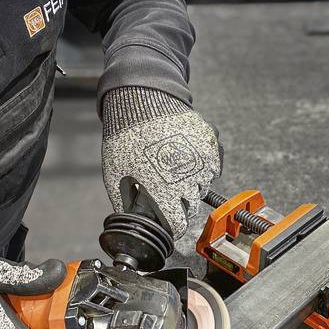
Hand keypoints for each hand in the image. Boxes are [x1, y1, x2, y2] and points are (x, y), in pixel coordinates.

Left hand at [101, 86, 221, 239]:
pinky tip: (189, 157)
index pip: (179, 224)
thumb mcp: (115, 173)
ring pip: (203, 184)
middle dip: (181, 203)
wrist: (140, 101)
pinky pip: (214, 163)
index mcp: (165, 192)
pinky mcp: (209, 143)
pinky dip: (205, 164)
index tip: (170, 224)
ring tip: (174, 169)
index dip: (173, 227)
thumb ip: (123, 201)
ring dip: (192, 183)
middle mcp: (188, 179)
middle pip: (192, 205)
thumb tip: (127, 219)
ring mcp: (201, 160)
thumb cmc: (125, 137)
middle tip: (167, 190)